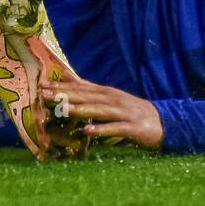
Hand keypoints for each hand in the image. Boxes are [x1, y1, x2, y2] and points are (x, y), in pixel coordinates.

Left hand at [41, 73, 163, 149]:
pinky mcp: (131, 127)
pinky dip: (101, 129)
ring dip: (81, 109)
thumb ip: (87, 86)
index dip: (61, 86)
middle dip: (65, 95)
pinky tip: (88, 131)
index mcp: (105, 92)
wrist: (162, 122)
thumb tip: (66, 74)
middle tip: (45, 95)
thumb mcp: (108, 95)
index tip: (42, 85)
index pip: (80, 88)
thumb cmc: (130, 109)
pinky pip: (114, 128)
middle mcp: (112, 99)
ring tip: (64, 109)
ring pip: (99, 110)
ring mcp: (122, 112)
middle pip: (86, 96)